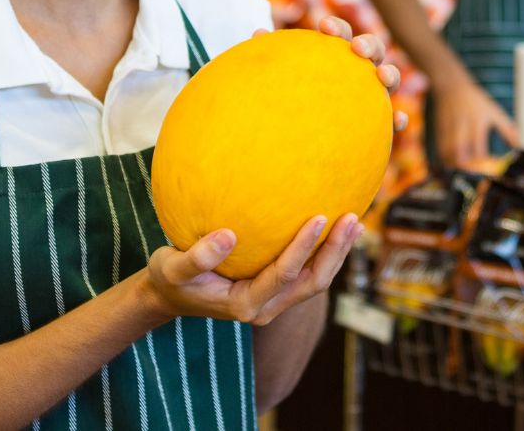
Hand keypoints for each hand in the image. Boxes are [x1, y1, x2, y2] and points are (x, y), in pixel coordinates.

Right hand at [145, 214, 362, 325]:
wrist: (170, 296)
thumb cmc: (169, 279)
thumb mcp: (171, 268)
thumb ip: (197, 257)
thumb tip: (228, 235)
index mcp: (244, 304)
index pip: (283, 275)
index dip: (304, 246)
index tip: (319, 216)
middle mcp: (264, 308)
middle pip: (312, 282)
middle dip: (334, 252)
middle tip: (352, 219)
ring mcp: (273, 303)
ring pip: (314, 281)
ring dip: (336, 253)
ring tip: (354, 221)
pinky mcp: (276, 293)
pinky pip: (306, 274)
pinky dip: (324, 252)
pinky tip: (333, 226)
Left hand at [255, 16, 409, 133]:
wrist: (301, 144)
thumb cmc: (289, 104)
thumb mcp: (278, 82)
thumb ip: (274, 62)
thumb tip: (258, 33)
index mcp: (333, 56)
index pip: (338, 34)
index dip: (336, 27)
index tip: (323, 26)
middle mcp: (357, 71)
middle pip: (371, 49)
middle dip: (368, 44)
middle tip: (356, 48)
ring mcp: (372, 95)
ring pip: (389, 79)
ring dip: (390, 74)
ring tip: (382, 76)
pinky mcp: (379, 122)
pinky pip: (393, 121)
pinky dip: (398, 118)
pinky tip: (397, 120)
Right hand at [432, 78, 516, 169]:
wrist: (452, 88)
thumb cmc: (476, 102)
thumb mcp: (494, 112)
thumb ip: (507, 130)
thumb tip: (519, 145)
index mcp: (477, 124)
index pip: (479, 150)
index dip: (484, 162)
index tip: (490, 169)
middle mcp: (462, 129)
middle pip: (460, 154)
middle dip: (466, 167)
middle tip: (474, 175)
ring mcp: (449, 131)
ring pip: (448, 155)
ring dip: (455, 166)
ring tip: (463, 172)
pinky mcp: (439, 133)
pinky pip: (440, 152)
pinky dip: (446, 161)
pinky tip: (453, 165)